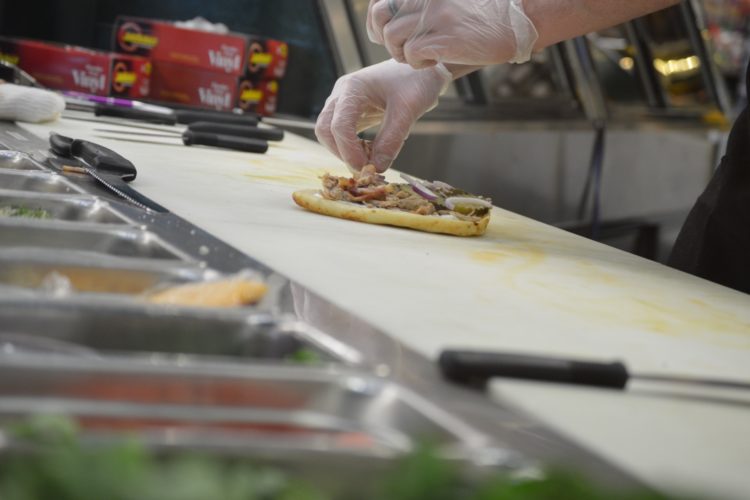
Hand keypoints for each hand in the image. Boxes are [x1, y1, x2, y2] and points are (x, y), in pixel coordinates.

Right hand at [315, 59, 450, 171]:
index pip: (338, 125)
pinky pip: (341, 133)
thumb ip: (392, 139)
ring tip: (371, 160)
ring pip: (329, 133)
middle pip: (324, 130)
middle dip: (342, 153)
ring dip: (345, 151)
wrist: (420, 68)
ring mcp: (343, 102)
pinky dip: (352, 147)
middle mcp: (342, 94)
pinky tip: (371, 152)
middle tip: (366, 168)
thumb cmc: (416, 81)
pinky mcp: (350, 111)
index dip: (349, 152)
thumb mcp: (408, 111)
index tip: (366, 169)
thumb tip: (377, 168)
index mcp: (353, 88)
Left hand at [366, 0, 537, 68]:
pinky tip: (436, 60)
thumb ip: (419, 9)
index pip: (380, 1)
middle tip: (403, 49)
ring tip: (423, 55)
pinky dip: (418, 63)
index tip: (385, 32)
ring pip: (392, 37)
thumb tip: (386, 23)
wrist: (516, 21)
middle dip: (385, 39)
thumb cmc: (482, 16)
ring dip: (402, 53)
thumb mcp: (445, 4)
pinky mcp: (444, 36)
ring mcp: (434, 15)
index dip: (376, 20)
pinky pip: (411, 53)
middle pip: (381, 18)